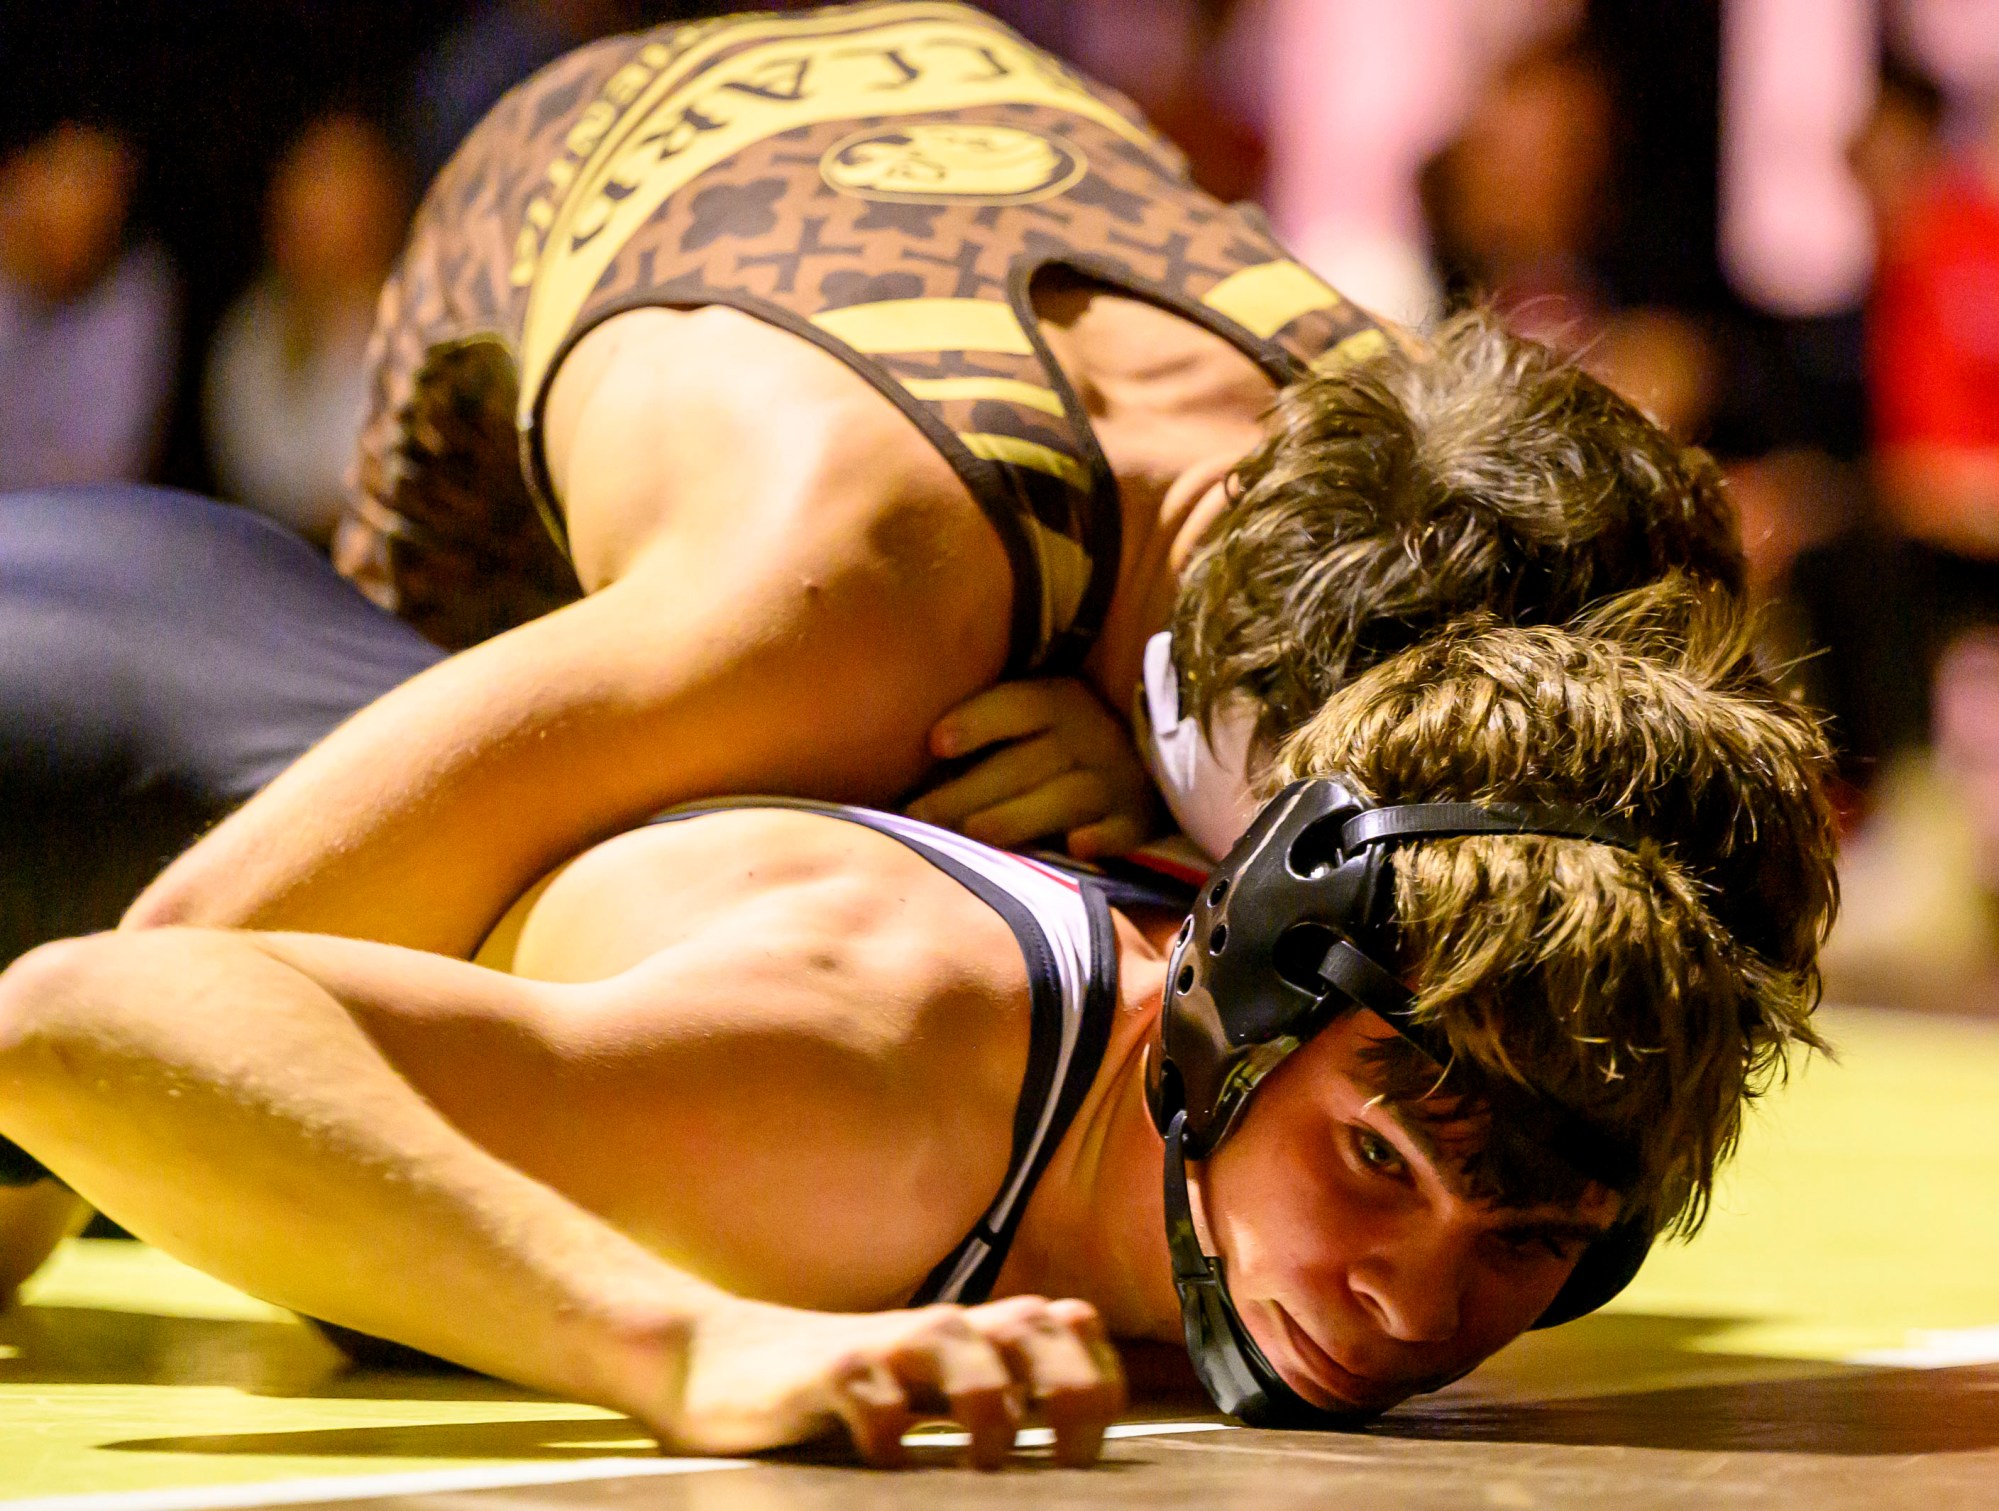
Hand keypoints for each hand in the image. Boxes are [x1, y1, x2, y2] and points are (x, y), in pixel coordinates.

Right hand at [648, 1294, 1125, 1468]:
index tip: (1091, 1445)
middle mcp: (944, 1327)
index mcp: (979, 1331)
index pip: (1074, 1327)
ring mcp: (885, 1344)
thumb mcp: (932, 1386)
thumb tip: (1076, 1446)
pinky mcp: (827, 1372)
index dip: (1101, 1380)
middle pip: (1039, 1328)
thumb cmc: (846, 1388)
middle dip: (1070, 1388)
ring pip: (964, 1347)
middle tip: (1066, 1460)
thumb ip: (997, 1396)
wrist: (722, 1361)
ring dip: (990, 1406)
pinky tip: (888, 1460)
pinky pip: (874, 1397)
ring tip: (983, 1460)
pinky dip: (890, 1431)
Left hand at [907, 680, 1155, 857]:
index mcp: (1060, 701)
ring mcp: (1118, 780)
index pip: (1019, 705)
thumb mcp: (1031, 721)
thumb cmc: (1057, 745)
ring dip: (1019, 816)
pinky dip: (1103, 838)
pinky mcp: (1137, 820)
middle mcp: (1091, 736)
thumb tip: (915, 755)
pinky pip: (1123, 830)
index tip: (935, 743)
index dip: (978, 721)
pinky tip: (1077, 846)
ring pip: (1066, 797)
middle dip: (970, 791)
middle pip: (1027, 763)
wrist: (1140, 765)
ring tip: (974, 834)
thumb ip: (985, 731)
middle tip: (921, 815)